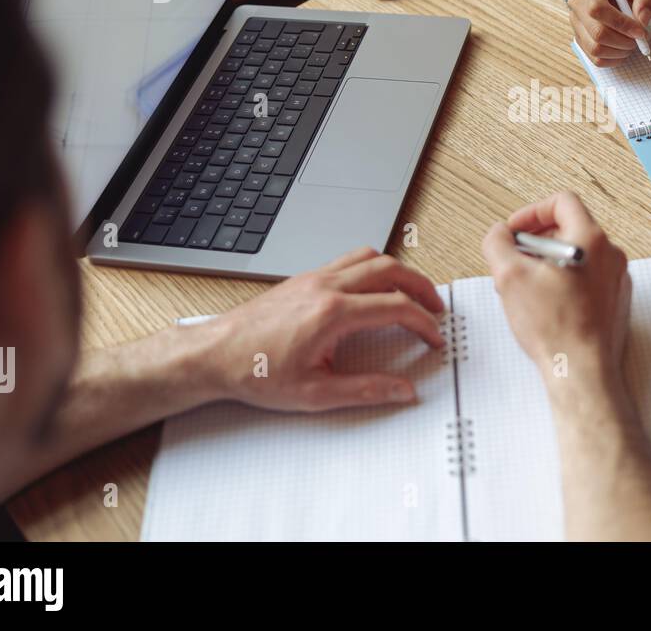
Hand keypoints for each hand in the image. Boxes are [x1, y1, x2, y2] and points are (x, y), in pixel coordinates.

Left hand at [202, 247, 444, 410]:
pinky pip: (349, 260)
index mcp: (333, 313)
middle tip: (435, 307)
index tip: (433, 338)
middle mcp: (326, 287)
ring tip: (412, 292)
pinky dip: (373, 268)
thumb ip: (366, 391)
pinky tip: (374, 289)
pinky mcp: (304, 278)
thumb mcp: (315, 394)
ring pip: (370, 257)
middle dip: (421, 286)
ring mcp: (314, 278)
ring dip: (398, 271)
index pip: (396, 307)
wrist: (215, 354)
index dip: (423, 323)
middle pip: (391, 269)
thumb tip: (402, 391)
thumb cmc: (255, 372)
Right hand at [481, 191, 631, 380]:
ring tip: (527, 288)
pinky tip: (545, 306)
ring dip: (548, 265)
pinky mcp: (614, 303)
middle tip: (517, 260)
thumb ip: (498, 244)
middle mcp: (610, 256)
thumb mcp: (510, 276)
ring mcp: (615, 280)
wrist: (582, 371)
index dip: (532, 212)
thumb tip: (497, 235)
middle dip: (536, 242)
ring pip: (577, 257)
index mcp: (591, 240)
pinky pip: (586, 280)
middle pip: (569, 229)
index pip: (562, 202)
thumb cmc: (557, 329)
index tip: (516, 230)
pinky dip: (563, 284)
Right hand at [570, 0, 650, 66]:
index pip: (597, 8)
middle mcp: (578, 5)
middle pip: (597, 32)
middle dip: (623, 41)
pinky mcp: (579, 40)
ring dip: (619, 52)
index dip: (621, 23)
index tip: (640, 31)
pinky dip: (613, 59)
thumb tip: (642, 20)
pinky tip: (622, 50)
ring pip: (595, 48)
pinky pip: (595, 58)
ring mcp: (576, 24)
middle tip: (639, 40)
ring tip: (631, 44)